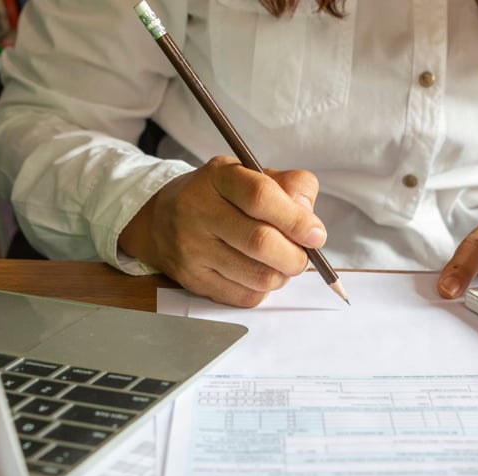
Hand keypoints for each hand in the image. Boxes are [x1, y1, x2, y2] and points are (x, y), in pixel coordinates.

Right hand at [119, 156, 326, 306]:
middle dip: (295, 256)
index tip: (316, 235)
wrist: (162, 220)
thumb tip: (311, 224)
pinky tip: (258, 273)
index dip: (296, 220)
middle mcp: (198, 210)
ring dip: (282, 275)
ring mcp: (192, 248)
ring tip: (281, 264)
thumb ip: (291, 188)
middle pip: (260, 242)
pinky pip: (245, 297)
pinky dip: (263, 290)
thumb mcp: (253, 176)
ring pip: (257, 276)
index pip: (261, 197)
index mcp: (218, 177)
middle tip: (303, 256)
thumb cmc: (221, 197)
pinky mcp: (192, 279)